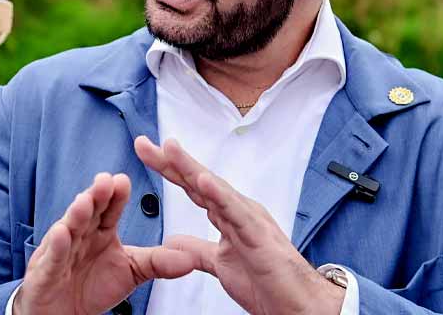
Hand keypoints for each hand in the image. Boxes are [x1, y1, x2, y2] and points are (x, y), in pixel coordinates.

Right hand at [14, 172, 201, 314]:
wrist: (62, 313)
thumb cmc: (92, 285)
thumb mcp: (131, 272)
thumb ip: (158, 262)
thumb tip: (191, 259)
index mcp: (100, 231)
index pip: (110, 209)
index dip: (116, 196)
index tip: (124, 181)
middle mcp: (80, 234)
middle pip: (89, 211)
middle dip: (96, 196)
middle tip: (105, 181)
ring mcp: (61, 250)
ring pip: (69, 229)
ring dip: (75, 214)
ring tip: (84, 201)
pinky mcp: (46, 271)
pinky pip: (52, 257)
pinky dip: (55, 246)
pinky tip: (60, 233)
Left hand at [134, 136, 344, 314]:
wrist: (299, 307)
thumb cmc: (268, 283)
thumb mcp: (220, 264)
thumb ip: (197, 249)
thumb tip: (172, 241)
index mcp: (228, 215)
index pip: (192, 187)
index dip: (168, 169)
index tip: (146, 152)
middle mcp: (238, 210)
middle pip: (199, 180)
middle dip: (171, 161)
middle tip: (144, 143)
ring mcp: (249, 219)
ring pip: (215, 188)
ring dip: (191, 168)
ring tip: (170, 149)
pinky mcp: (259, 235)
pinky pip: (236, 212)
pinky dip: (220, 195)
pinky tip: (202, 181)